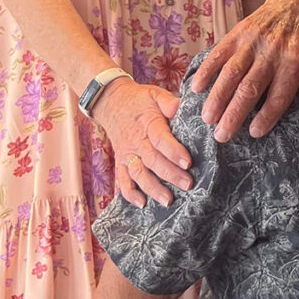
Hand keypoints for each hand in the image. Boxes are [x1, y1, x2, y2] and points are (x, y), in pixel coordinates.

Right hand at [94, 77, 192, 207]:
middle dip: (170, 174)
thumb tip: (182, 107)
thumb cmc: (139, 100)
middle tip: (187, 184)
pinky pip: (122, 180)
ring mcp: (127, 154)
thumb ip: (169, 102)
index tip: (188, 162)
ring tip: (168, 200)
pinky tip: (141, 204)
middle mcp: (136, 142)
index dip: (174, 152)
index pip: (161, 140)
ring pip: (138, 174)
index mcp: (148, 124)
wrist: (111, 102)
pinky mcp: (121, 162)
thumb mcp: (155, 95)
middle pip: (153, 161)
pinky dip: (130, 193)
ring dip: (152, 188)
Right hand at [191, 0, 298, 141]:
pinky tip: (196, 88)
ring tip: (206, 119)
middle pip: (250, 88)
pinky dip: (206, 70)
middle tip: (221, 136)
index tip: (254, 133)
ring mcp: (254, 40)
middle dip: (234, 114)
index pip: (279, 95)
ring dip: (217, 97)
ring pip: (231, 73)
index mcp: (296, 60)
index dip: (267, 116)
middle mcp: (273, 51)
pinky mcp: (240, 31)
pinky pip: (219, 52)